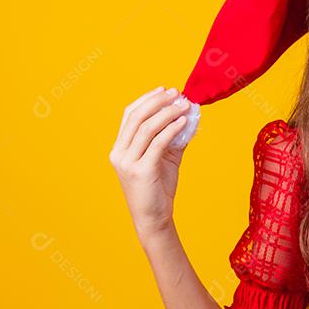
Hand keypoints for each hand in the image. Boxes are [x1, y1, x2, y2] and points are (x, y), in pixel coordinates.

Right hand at [109, 86, 191, 237]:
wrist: (154, 218)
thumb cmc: (158, 188)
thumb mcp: (165, 158)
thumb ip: (173, 138)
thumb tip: (188, 115)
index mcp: (119, 148)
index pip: (129, 115)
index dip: (147, 99)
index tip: (165, 90)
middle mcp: (119, 153)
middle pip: (137, 117)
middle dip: (158, 102)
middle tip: (177, 94)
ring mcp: (128, 162)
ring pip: (147, 128)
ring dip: (168, 113)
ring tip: (184, 105)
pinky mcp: (141, 171)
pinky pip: (158, 143)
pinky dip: (171, 129)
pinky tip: (184, 122)